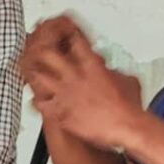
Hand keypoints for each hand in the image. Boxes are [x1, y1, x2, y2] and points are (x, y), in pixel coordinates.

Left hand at [19, 15, 143, 148]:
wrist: (125, 127)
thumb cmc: (127, 106)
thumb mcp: (126, 80)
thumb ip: (114, 72)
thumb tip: (112, 72)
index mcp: (90, 64)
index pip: (74, 40)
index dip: (67, 36)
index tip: (65, 38)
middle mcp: (74, 76)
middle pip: (47, 52)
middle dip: (43, 50)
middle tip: (42, 51)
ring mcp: (64, 93)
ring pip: (38, 75)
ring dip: (37, 74)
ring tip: (36, 74)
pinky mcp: (60, 112)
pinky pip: (39, 102)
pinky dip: (38, 100)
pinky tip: (39, 100)